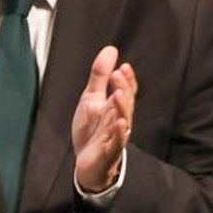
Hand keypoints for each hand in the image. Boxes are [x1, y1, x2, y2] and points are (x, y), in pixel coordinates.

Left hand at [72, 45, 135, 192]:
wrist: (85, 163)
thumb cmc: (92, 130)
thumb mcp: (91, 98)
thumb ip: (100, 76)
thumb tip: (111, 49)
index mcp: (115, 108)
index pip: (126, 91)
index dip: (127, 80)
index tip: (123, 66)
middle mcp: (119, 120)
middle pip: (125, 104)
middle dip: (123, 89)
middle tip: (118, 74)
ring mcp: (115, 137)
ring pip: (124, 121)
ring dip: (122, 107)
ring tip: (118, 93)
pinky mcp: (109, 152)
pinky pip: (117, 142)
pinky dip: (119, 133)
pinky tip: (120, 123)